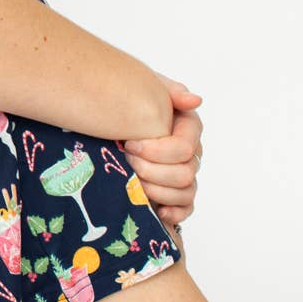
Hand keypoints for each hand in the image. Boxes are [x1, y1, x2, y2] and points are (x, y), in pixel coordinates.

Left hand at [119, 73, 202, 231]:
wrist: (107, 121)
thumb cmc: (126, 103)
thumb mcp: (144, 89)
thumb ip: (169, 91)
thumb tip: (195, 100)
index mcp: (187, 128)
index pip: (184, 147)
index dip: (157, 150)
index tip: (129, 144)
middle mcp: (190, 153)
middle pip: (184, 173)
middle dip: (151, 170)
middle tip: (126, 160)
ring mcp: (184, 175)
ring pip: (185, 191)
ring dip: (156, 190)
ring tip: (132, 181)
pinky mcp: (176, 195)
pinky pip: (186, 209)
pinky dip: (173, 212)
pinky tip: (157, 210)